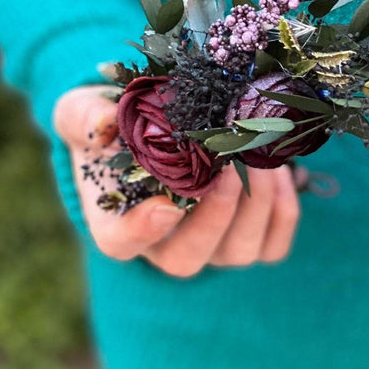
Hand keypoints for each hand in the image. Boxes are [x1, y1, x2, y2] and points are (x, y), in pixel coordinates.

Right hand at [53, 86, 300, 277]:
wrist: (168, 125)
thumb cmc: (118, 125)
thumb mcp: (86, 111)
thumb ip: (85, 116)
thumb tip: (104, 123)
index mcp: (116, 222)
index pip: (121, 244)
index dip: (142, 231)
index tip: (165, 205)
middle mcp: (166, 246)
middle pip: (188, 258)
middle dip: (216, 213)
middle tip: (230, 165)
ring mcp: (212, 250)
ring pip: (239, 251)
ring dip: (256, 203)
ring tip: (259, 154)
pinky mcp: (253, 243)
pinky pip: (275, 245)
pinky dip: (283, 207)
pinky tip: (279, 168)